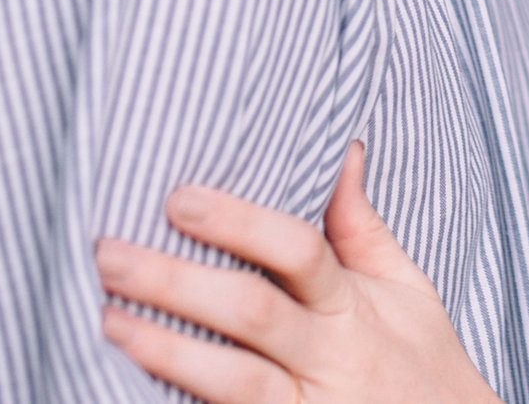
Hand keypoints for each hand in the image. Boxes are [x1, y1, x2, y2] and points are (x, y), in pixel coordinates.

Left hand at [97, 141, 502, 403]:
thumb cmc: (421, 363)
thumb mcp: (406, 289)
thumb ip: (361, 226)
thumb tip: (342, 149)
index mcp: (354, 307)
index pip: (300, 252)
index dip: (240, 223)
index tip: (179, 198)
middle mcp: (329, 358)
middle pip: (251, 311)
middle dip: (176, 281)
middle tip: (109, 253)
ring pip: (232, 381)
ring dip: (165, 349)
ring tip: (107, 319)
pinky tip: (133, 390)